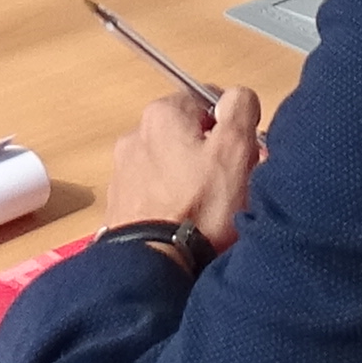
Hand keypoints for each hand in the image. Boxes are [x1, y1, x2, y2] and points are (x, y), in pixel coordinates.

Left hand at [106, 85, 264, 250]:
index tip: (242, 156)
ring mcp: (122, 172)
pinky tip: (183, 226)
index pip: (206, 103)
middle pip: (187, 136)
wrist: (154, 265)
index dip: (231, 128)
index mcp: (162, 114)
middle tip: (232, 187)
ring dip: (190, 181)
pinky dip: (169, 204)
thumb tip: (236, 97)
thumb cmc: (200, 205)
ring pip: (170, 167)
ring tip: (208, 214)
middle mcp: (134, 135)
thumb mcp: (235, 150)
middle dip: (211, 156)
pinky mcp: (118, 206)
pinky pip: (154, 195)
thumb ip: (239, 109)